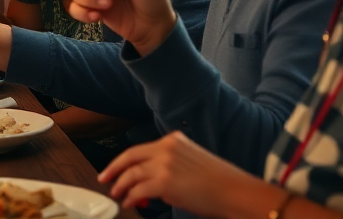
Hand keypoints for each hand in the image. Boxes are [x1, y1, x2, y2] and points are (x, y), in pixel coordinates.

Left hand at [99, 131, 254, 212]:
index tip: (113, 169)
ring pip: (132, 174)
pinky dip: (131, 197)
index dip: (123, 161)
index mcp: (174, 140)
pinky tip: (130, 203)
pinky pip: (138, 190)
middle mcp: (166, 148)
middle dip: (113, 169)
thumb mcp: (191, 164)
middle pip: (130, 156)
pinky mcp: (164, 181)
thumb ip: (167, 168)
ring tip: (118, 196)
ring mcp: (164, 164)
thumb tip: (146, 185)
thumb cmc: (220, 183)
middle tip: (104, 180)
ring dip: (122, 186)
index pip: (140, 149)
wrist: (237, 192)